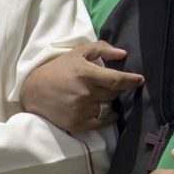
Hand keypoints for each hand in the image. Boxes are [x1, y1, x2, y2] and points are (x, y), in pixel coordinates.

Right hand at [20, 43, 143, 134]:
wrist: (33, 91)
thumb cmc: (58, 69)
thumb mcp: (77, 53)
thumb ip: (101, 49)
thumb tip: (123, 54)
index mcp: (85, 73)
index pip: (116, 80)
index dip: (131, 80)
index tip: (140, 80)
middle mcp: (85, 93)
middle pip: (113, 94)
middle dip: (113, 89)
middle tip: (105, 85)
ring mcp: (81, 110)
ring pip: (108, 108)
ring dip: (107, 102)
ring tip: (99, 97)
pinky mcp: (78, 124)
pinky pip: (102, 123)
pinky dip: (107, 117)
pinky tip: (105, 112)